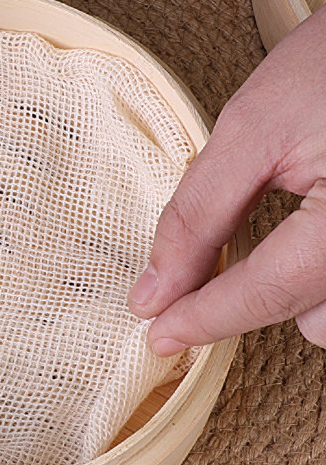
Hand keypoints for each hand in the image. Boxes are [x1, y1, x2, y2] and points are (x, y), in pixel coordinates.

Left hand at [128, 5, 325, 353]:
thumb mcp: (252, 130)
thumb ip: (198, 217)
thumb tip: (155, 290)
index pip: (265, 292)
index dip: (201, 318)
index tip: (155, 334)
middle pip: (309, 312)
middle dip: (253, 298)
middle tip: (207, 271)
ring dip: (299, 290)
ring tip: (282, 230)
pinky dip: (322, 273)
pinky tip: (311, 233)